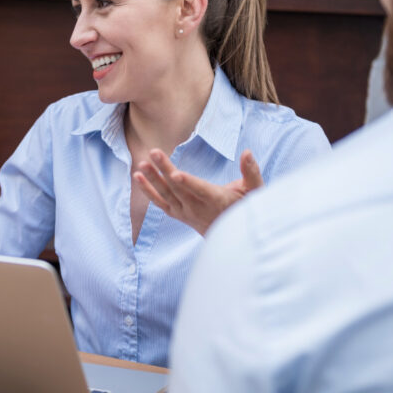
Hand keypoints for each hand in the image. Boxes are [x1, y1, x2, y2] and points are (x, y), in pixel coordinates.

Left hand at [133, 149, 263, 235]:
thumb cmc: (244, 209)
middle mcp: (197, 208)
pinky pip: (160, 202)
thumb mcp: (254, 191)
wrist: (230, 239)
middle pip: (178, 188)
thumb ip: (251, 172)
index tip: (175, 174)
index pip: (200, 190)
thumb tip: (247, 152)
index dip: (187, 182)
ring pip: (167, 194)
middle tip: (154, 152)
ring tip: (142, 164)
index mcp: (216, 200)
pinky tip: (138, 177)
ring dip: (153, 179)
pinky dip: (148, 191)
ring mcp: (185, 212)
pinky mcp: (177, 214)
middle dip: (164, 170)